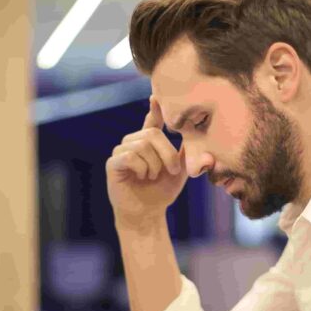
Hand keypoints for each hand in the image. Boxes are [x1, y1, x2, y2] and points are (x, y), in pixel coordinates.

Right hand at [105, 96, 187, 230]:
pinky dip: (142, 168)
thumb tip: (197, 135)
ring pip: (142, 145)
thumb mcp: (179, 171)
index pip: (152, 120)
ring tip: (153, 177)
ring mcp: (121, 152)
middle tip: (173, 171)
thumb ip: (185, 152)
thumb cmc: (162, 191)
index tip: (156, 96)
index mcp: (149, 142)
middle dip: (167, 153)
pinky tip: (142, 177)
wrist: (147, 213)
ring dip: (154, 164)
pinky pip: (130, 156)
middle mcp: (134, 142)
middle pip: (152, 134)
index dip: (155, 108)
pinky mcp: (113, 163)